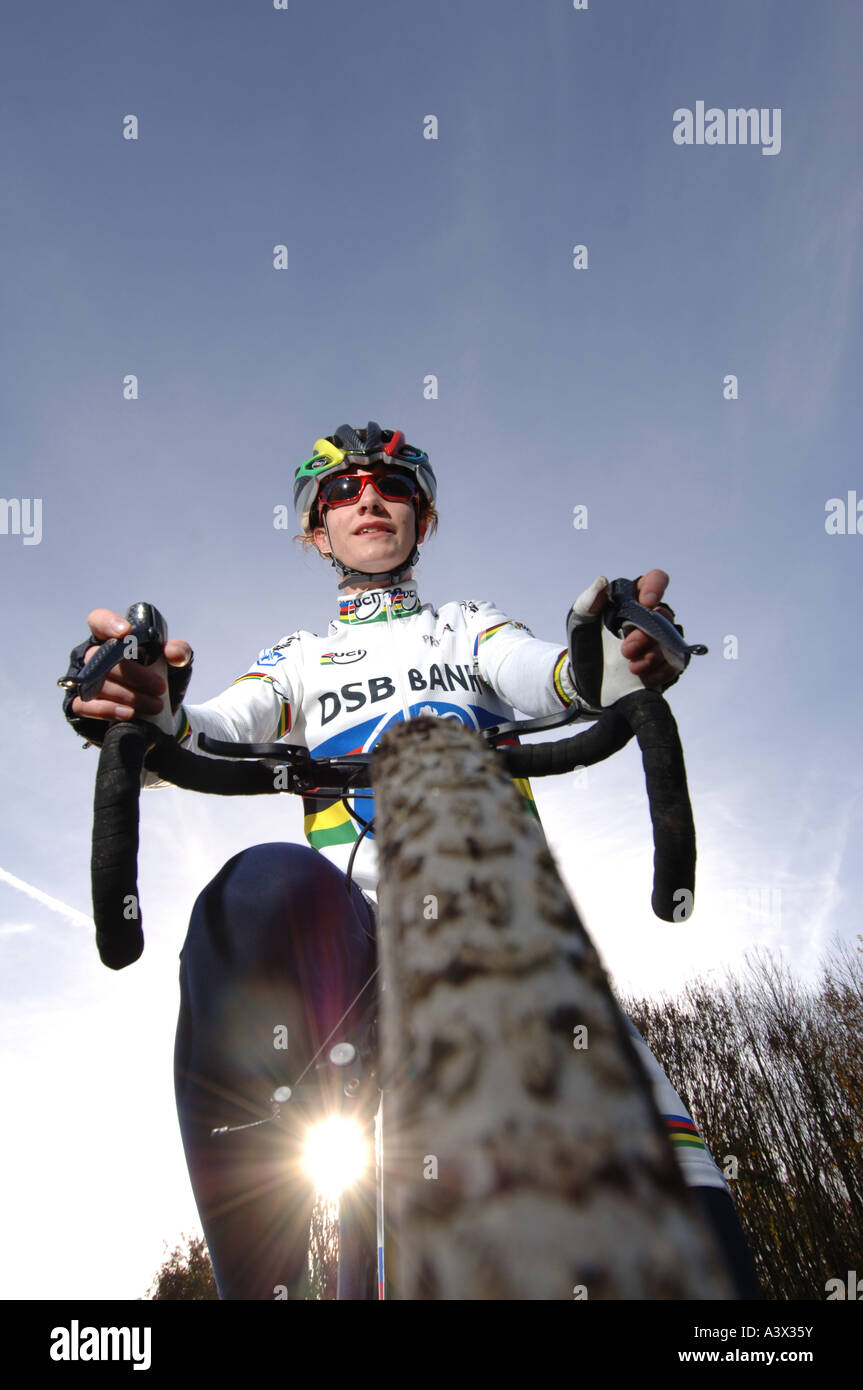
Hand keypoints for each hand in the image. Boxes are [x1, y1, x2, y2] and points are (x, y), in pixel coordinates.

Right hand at [70, 608, 192, 722]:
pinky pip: (84, 706)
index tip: (126, 632)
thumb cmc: (160, 681)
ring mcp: (84, 681)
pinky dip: (109, 709)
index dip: (108, 623)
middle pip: (101, 658)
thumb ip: (180, 652)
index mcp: (112, 639)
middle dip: (134, 674)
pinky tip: (129, 713)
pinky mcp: (81, 705)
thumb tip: (174, 654)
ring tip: (155, 706)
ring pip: (96, 683)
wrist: (157, 716)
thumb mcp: (175, 665)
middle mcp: (93, 657)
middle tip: (160, 687)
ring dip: (128, 696)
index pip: (99, 620)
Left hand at [587, 570, 678, 689]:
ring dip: (654, 656)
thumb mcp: (579, 621)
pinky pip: (674, 665)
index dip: (656, 587)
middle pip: (663, 617)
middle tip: (626, 650)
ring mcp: (658, 640)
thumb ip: (588, 601)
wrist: (583, 678)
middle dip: (646, 634)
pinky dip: (661, 672)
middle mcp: (649, 617)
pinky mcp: (662, 664)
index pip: (655, 580)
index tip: (646, 603)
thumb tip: (603, 581)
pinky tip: (645, 677)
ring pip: (670, 642)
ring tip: (632, 668)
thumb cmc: (584, 643)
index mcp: (632, 600)